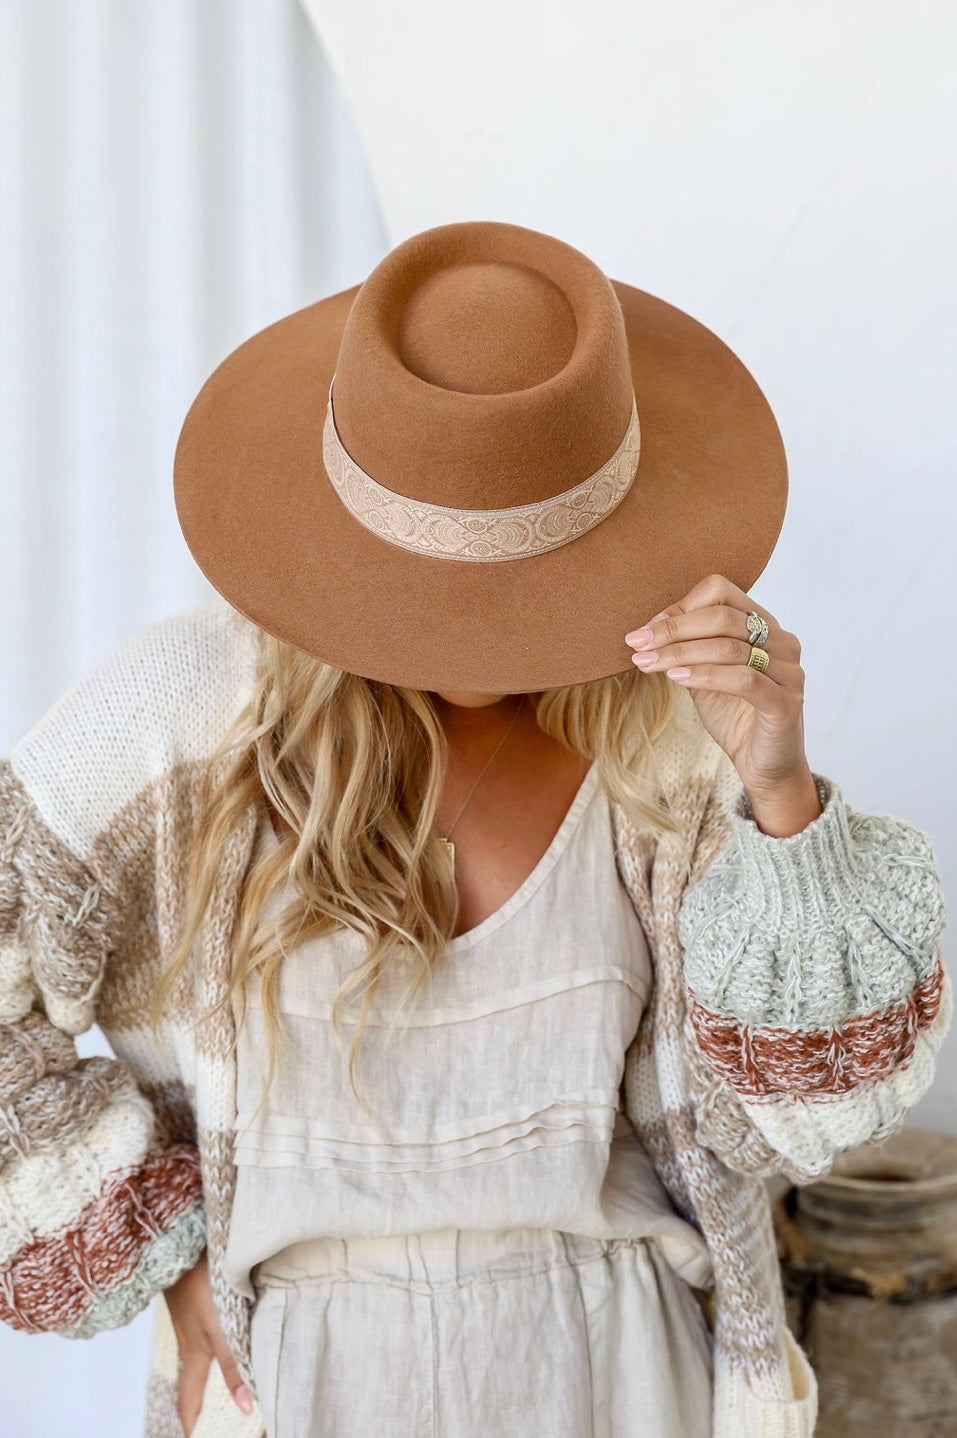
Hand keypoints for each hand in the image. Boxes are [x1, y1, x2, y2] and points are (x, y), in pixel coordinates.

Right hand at [163, 1251, 253, 1434]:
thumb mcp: (219, 1329)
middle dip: (205, 1405)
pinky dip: (221, 1348)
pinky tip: (238, 1340)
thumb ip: (232, 1364)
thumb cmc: (199, 1286)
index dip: (192, 1426)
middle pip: (196, 1383)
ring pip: (204, 1358)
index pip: (189, 1402)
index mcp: (194, 1354)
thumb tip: (244, 1407)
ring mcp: (193, 1321)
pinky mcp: (199, 1301)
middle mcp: (190, 1342)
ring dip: (215, 1376)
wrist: (181, 1244)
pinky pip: (209, 1335)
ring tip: (235, 1388)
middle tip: (222, 1420)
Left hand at [624, 572, 818, 816]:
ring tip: (647, 663)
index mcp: (765, 626)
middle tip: (636, 644)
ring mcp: (788, 671)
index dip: (680, 607)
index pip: (722, 593)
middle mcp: (783, 642)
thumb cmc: (735, 718)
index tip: (646, 631)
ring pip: (730, 647)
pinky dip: (705, 676)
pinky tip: (677, 679)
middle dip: (673, 630)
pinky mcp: (786, 702)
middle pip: (722, 617)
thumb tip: (650, 629)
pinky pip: (743, 680)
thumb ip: (688, 649)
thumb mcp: (704, 676)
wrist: (765, 769)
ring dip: (680, 653)